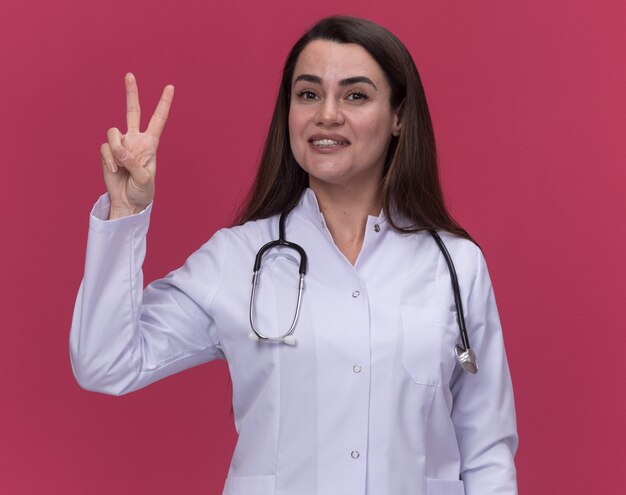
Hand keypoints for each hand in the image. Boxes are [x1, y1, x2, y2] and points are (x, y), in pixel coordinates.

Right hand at [100, 73, 173, 218]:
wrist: (128, 202)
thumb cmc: (142, 191)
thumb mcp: (145, 179)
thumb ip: (133, 162)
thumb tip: (119, 148)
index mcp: (150, 144)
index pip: (158, 120)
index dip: (164, 104)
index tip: (170, 87)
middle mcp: (135, 140)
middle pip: (133, 111)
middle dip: (131, 93)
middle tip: (129, 75)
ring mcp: (120, 144)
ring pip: (114, 132)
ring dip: (117, 149)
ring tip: (121, 165)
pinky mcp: (108, 151)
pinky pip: (106, 147)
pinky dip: (109, 159)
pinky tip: (114, 170)